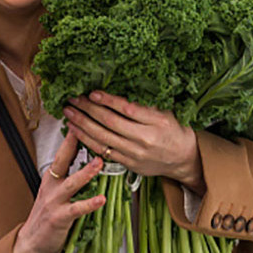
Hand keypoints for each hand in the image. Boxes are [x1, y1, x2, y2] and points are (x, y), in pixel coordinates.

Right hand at [12, 131, 105, 252]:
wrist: (30, 244)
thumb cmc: (47, 218)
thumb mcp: (55, 193)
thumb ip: (70, 178)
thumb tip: (92, 161)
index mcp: (51, 178)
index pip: (63, 152)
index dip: (73, 136)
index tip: (84, 119)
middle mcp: (51, 186)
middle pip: (62, 160)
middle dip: (74, 144)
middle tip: (87, 128)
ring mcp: (54, 201)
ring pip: (71, 183)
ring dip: (86, 172)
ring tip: (100, 162)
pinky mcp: (59, 218)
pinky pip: (76, 209)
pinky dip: (89, 204)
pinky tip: (101, 199)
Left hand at [62, 90, 204, 194]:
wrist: (183, 158)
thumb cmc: (174, 130)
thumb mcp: (165, 112)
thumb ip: (144, 104)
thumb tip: (119, 89)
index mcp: (156, 122)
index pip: (127, 109)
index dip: (108, 100)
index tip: (92, 92)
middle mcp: (144, 139)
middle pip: (110, 123)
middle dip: (88, 110)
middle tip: (73, 99)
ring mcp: (135, 154)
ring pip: (103, 138)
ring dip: (82, 124)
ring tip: (69, 113)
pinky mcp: (128, 164)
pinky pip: (103, 151)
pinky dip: (87, 140)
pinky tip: (75, 131)